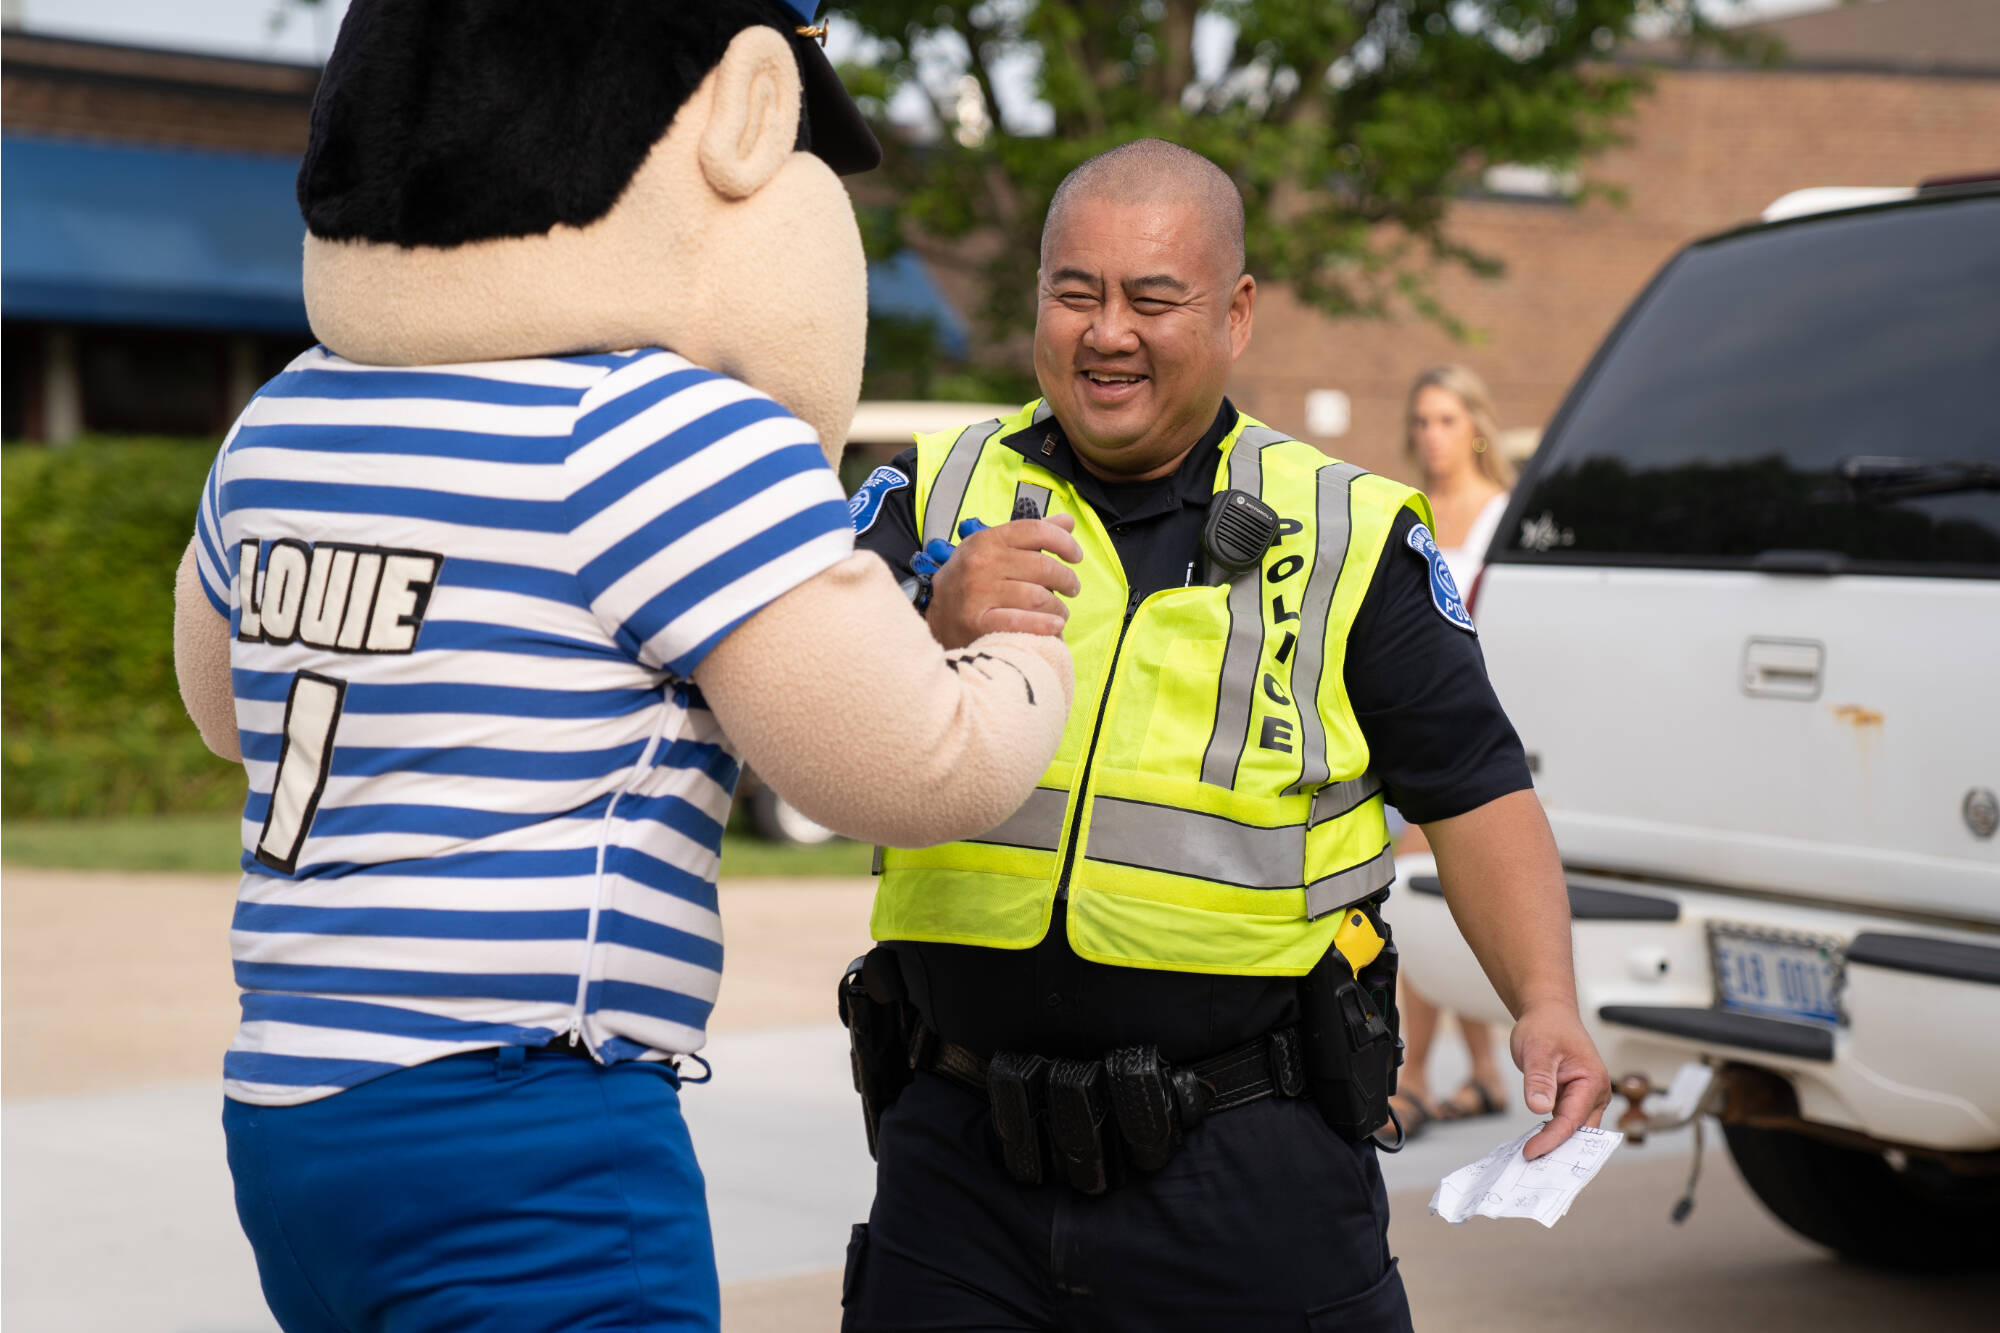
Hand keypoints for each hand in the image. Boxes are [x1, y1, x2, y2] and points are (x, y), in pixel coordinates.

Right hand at [925, 514, 1082, 648]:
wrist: (934, 618)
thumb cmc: (971, 581)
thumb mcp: (992, 549)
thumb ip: (1031, 535)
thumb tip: (1067, 521)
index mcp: (986, 540)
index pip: (1036, 530)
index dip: (1064, 542)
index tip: (1075, 556)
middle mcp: (981, 564)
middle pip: (1043, 567)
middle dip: (1067, 579)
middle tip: (1072, 588)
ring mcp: (978, 594)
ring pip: (1038, 597)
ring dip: (1058, 607)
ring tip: (1060, 611)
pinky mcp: (978, 624)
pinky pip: (1023, 623)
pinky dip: (1045, 625)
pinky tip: (1054, 625)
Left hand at [1509, 1003, 1611, 1159]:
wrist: (1548, 1015)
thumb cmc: (1546, 1027)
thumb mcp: (1537, 1049)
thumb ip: (1539, 1079)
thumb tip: (1540, 1109)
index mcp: (1592, 1082)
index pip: (1572, 1120)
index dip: (1551, 1139)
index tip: (1531, 1153)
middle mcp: (1594, 1094)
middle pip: (1578, 1132)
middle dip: (1560, 1152)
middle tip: (1535, 1172)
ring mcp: (1584, 1099)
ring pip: (1573, 1131)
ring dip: (1556, 1146)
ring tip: (1534, 1165)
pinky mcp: (1572, 1100)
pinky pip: (1564, 1123)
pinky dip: (1551, 1135)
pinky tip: (1535, 1147)